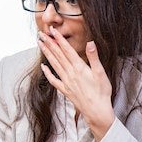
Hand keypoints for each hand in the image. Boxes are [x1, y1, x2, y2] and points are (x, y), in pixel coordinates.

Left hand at [38, 26, 114, 140]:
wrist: (97, 111)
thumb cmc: (101, 92)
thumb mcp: (100, 73)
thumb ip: (93, 57)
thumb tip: (90, 43)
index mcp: (79, 67)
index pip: (67, 49)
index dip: (59, 39)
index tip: (52, 30)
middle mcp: (70, 73)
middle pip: (58, 55)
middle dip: (49, 43)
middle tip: (41, 34)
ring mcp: (66, 82)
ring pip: (54, 64)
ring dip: (47, 54)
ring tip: (40, 45)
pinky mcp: (64, 90)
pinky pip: (53, 80)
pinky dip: (47, 72)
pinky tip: (43, 67)